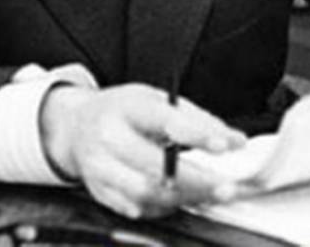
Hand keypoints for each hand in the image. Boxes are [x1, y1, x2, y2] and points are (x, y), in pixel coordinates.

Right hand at [39, 82, 245, 218]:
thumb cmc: (122, 110)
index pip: (165, 120)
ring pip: (145, 193)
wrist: (75, 126)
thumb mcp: (155, 99)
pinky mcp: (99, 192)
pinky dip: (162, 207)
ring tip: (208, 195)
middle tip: (227, 187)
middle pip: (154, 166)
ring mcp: (100, 167)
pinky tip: (178, 199)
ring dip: (183, 198)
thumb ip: (196, 119)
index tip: (225, 144)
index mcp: (126, 107)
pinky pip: (136, 209)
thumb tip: (234, 140)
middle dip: (196, 181)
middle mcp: (108, 136)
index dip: (197, 134)